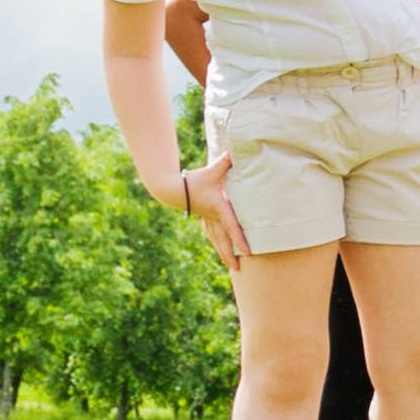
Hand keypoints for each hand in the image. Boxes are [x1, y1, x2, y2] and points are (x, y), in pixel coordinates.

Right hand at [179, 155, 248, 271]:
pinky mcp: (204, 220)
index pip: (231, 227)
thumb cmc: (193, 179)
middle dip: (231, 255)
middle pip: (224, 240)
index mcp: (217, 208)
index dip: (240, 240)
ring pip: (218, 241)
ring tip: (234, 267)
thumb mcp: (212, 170)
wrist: (171, 188)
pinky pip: (214, 236)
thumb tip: (237, 150)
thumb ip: (226, 161)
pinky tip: (225, 253)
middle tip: (239, 269)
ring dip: (225, 253)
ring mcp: (207, 221)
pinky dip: (220, 246)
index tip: (248, 252)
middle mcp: (213, 218)